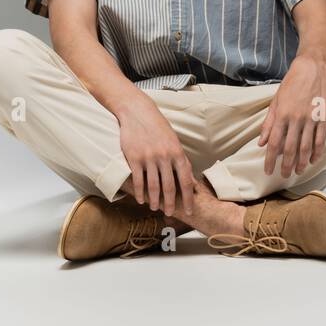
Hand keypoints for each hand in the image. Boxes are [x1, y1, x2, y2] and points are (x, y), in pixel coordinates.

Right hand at [117, 100, 195, 220]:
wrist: (138, 112)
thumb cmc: (158, 127)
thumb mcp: (174, 142)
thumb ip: (182, 161)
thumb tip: (191, 181)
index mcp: (177, 152)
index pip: (185, 181)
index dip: (188, 198)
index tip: (189, 210)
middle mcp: (164, 156)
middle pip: (169, 187)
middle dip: (170, 203)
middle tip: (169, 213)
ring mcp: (149, 157)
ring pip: (153, 186)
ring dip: (154, 200)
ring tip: (155, 207)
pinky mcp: (134, 158)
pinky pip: (138, 180)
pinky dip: (140, 193)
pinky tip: (141, 199)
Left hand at [257, 57, 325, 177]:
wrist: (312, 68)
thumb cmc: (291, 84)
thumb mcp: (275, 100)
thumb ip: (269, 122)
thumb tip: (261, 142)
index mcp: (282, 114)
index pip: (274, 143)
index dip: (270, 159)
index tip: (268, 171)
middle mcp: (296, 118)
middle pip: (290, 148)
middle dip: (286, 165)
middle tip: (284, 175)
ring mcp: (311, 118)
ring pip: (306, 147)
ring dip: (302, 162)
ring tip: (298, 171)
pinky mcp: (324, 117)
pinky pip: (321, 139)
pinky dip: (317, 152)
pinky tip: (314, 160)